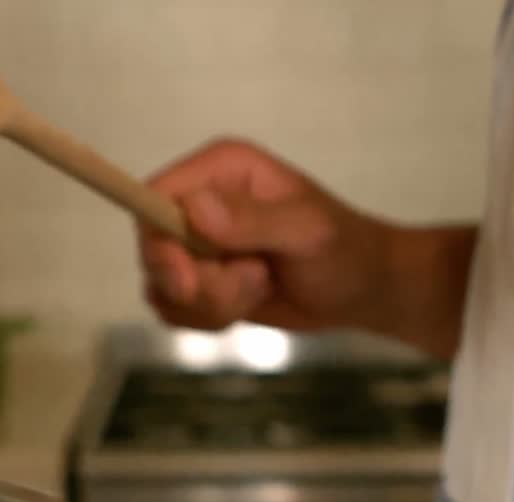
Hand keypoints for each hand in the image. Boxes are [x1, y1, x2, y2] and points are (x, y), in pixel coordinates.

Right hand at [137, 139, 401, 332]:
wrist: (360, 289)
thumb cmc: (344, 250)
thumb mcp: (306, 231)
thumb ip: (253, 220)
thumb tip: (195, 210)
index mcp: (221, 170)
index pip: (155, 197)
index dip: (159, 243)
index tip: (188, 281)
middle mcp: (199, 201)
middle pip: (153, 249)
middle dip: (198, 284)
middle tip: (254, 283)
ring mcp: (195, 243)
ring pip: (162, 286)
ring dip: (211, 304)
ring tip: (260, 288)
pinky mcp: (197, 279)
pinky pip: (174, 310)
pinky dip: (209, 319)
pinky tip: (248, 304)